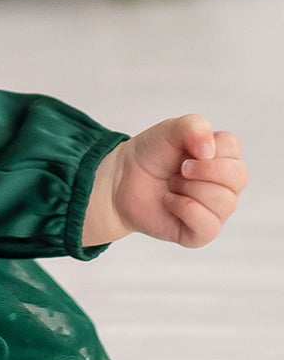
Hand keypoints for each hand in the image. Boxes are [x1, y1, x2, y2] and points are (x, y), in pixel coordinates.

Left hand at [85, 114, 248, 248]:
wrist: (121, 181)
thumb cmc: (150, 155)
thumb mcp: (169, 130)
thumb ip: (194, 126)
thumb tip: (209, 150)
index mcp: (223, 158)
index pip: (233, 148)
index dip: (207, 145)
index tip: (187, 149)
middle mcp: (226, 185)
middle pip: (238, 176)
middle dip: (203, 169)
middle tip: (179, 169)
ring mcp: (217, 211)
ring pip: (225, 201)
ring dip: (189, 188)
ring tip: (173, 185)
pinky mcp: (202, 233)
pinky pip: (208, 225)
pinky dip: (184, 208)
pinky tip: (170, 201)